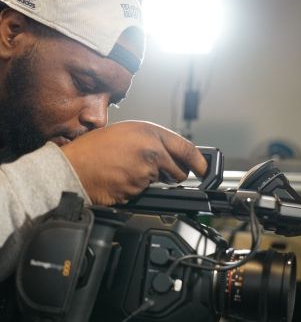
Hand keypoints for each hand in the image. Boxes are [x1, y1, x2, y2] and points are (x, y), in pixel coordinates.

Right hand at [61, 120, 207, 204]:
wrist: (74, 168)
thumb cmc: (94, 149)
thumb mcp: (126, 132)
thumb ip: (152, 140)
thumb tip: (168, 152)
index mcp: (150, 132)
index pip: (186, 148)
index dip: (199, 161)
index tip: (204, 169)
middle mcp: (152, 150)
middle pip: (179, 171)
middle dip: (173, 174)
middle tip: (156, 171)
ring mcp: (146, 171)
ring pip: (162, 182)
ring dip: (152, 180)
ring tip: (129, 170)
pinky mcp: (139, 190)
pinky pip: (147, 192)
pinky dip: (139, 188)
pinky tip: (123, 179)